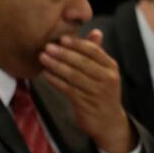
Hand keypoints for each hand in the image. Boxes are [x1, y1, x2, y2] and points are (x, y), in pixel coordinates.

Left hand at [39, 30, 134, 152]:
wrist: (108, 121)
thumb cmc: (101, 91)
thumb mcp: (103, 72)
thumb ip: (96, 53)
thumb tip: (96, 31)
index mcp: (111, 67)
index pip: (94, 51)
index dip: (77, 44)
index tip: (61, 38)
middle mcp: (107, 78)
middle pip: (83, 63)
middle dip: (63, 53)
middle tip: (47, 47)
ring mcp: (97, 92)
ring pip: (74, 76)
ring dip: (56, 66)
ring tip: (42, 58)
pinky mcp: (86, 104)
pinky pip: (68, 89)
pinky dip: (55, 81)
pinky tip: (45, 74)